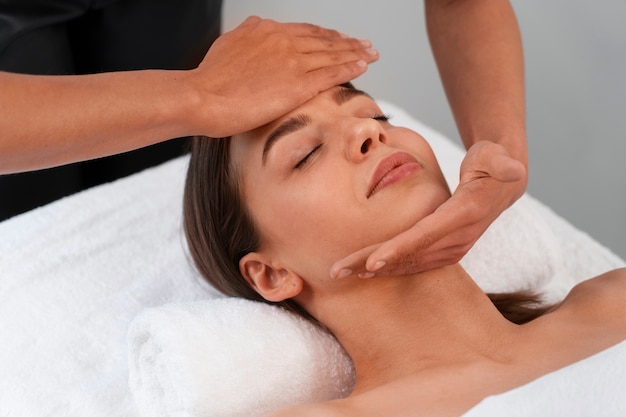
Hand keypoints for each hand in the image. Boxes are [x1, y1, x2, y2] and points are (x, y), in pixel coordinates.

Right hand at [189, 16, 378, 136]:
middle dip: (347, 42)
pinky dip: (350, 67)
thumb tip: (258, 27)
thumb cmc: (209, 79)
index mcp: (266, 31)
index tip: (339, 39)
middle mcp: (283, 40)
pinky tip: (363, 66)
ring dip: (355, 52)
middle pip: (324, 40)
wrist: (201, 96)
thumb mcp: (228, 43)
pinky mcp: (298, 84)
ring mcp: (292, 62)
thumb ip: (248, 34)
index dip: (326, 36)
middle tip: (365, 44)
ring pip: (332, 54)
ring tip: (371, 53)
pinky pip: (331, 73)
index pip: (305, 32)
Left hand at [330, 141, 526, 278]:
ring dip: (376, 267)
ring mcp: (453, 248)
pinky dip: (390, 266)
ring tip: (345, 271)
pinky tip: (366, 269)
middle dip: (372, 262)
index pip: (426, 235)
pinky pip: (414, 262)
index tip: (372, 262)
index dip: (398, 249)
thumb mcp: (498, 157)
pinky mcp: (446, 251)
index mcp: (465, 214)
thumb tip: (513, 168)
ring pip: (408, 262)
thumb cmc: (493, 163)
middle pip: (409, 253)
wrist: (503, 184)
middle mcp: (458, 238)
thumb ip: (502, 162)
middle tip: (338, 270)